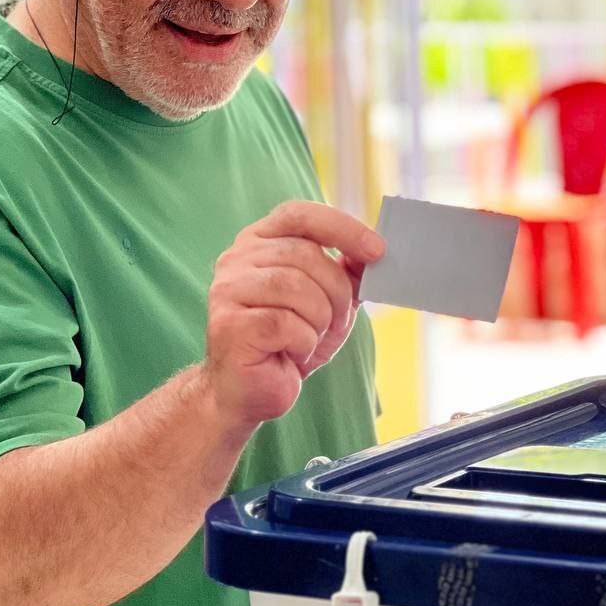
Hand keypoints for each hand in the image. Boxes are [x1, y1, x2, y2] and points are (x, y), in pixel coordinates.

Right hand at [203, 201, 384, 429]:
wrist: (250, 391)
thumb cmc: (288, 342)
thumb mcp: (328, 302)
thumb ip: (346, 271)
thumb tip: (373, 249)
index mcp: (259, 242)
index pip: (300, 215)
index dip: (342, 228)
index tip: (377, 251)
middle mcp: (237, 258)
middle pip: (307, 255)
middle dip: (337, 293)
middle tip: (335, 322)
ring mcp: (228, 289)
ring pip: (297, 288)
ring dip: (319, 321)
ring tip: (308, 339)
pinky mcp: (229, 324)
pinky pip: (286, 323)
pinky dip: (302, 344)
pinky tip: (289, 354)